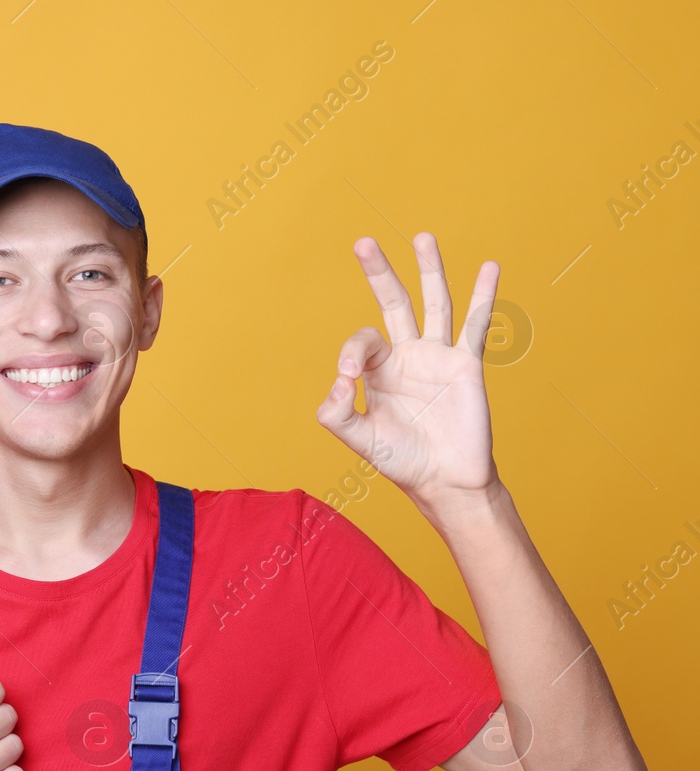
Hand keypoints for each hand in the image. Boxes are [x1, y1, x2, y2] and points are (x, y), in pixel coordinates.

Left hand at [316, 233, 503, 515]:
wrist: (444, 479)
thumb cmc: (401, 460)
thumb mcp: (358, 438)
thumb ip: (335, 414)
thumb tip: (338, 381)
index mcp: (378, 370)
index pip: (362, 342)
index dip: (351, 353)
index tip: (349, 380)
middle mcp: (407, 356)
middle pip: (392, 303)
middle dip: (378, 273)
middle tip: (362, 242)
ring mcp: (438, 356)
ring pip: (433, 303)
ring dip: (429, 269)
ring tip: (422, 236)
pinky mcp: (467, 364)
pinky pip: (476, 324)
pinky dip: (483, 295)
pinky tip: (489, 267)